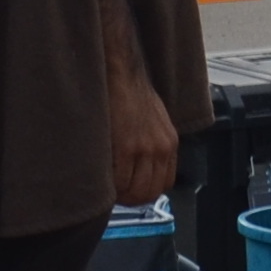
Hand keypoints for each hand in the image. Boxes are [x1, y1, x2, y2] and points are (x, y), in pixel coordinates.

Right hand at [108, 83, 183, 208]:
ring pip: (135, 190)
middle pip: (150, 192)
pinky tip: (100, 176)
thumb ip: (152, 144)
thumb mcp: (153, 121)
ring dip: (119, 194)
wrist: (120, 71)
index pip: (165, 183)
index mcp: (170, 143)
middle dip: (131, 198)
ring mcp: (146, 148)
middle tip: (113, 194)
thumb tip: (140, 168)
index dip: (145, 191)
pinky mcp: (127, 146)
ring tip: (105, 187)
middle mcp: (162, 148)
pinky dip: (109, 185)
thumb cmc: (130, 93)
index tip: (129, 190)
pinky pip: (119, 180)